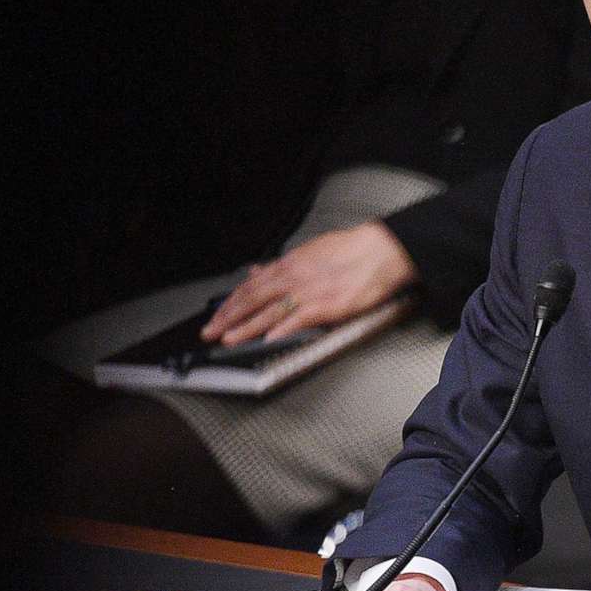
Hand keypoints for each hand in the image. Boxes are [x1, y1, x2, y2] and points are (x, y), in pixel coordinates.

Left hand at [204, 221, 416, 345]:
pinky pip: (298, 319)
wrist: (380, 251)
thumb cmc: (351, 251)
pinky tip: (268, 339)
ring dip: (246, 327)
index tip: (218, 314)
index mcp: (289, 265)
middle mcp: (293, 277)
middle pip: (253, 299)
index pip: (251, 286)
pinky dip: (281, 329)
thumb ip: (282, 265)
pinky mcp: (326, 305)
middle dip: (229, 317)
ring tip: (229, 339)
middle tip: (211, 330)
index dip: (231, 302)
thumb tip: (258, 270)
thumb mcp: (310, 252)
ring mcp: (308, 292)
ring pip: (269, 311)